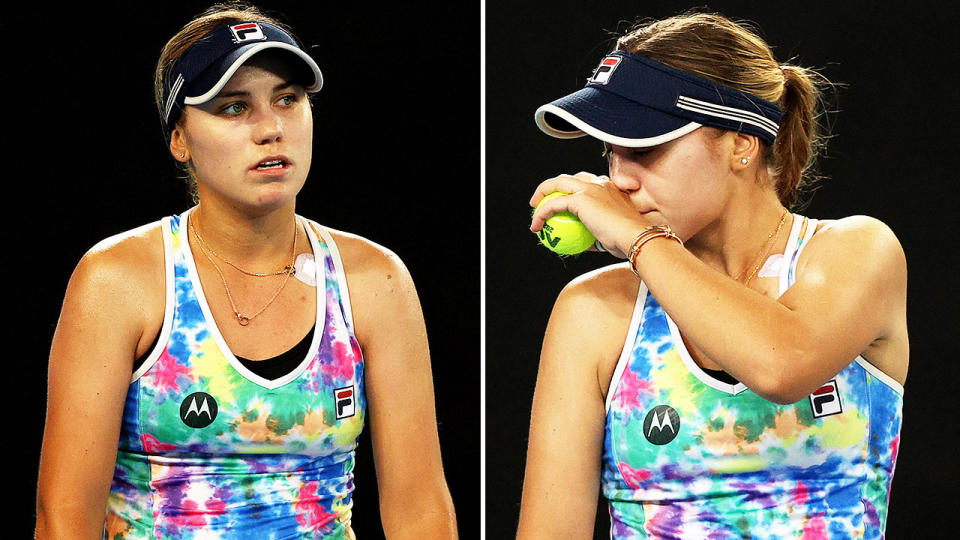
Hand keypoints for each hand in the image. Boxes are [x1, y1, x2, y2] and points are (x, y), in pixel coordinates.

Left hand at [529, 172, 652, 257]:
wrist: (634, 236)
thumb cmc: (627, 240)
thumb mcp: (611, 236)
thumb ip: (597, 235)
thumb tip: (586, 243)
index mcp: (610, 188)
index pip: (587, 183)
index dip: (573, 190)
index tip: (565, 204)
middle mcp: (600, 183)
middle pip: (570, 178)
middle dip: (554, 185)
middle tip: (544, 200)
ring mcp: (589, 188)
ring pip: (558, 183)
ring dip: (543, 192)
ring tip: (535, 207)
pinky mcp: (580, 198)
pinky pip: (553, 204)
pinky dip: (541, 213)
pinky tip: (536, 225)